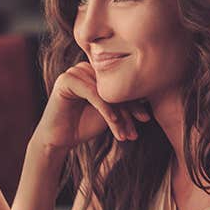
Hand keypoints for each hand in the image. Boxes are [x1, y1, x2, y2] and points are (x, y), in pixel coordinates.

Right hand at [33, 62, 150, 151]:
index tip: (145, 120)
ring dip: (117, 113)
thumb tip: (150, 96)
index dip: (134, 102)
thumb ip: (123, 102)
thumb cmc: (84, 126)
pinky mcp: (66, 80)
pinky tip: (112, 121)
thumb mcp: (110, 113)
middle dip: (128, 110)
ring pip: (105, 91)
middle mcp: (86, 69)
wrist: (59, 140)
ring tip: (123, 132)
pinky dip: (104, 107)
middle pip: (114, 87)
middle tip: (136, 129)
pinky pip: (92, 92)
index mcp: (96, 73)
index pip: (120, 84)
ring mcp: (75, 72)